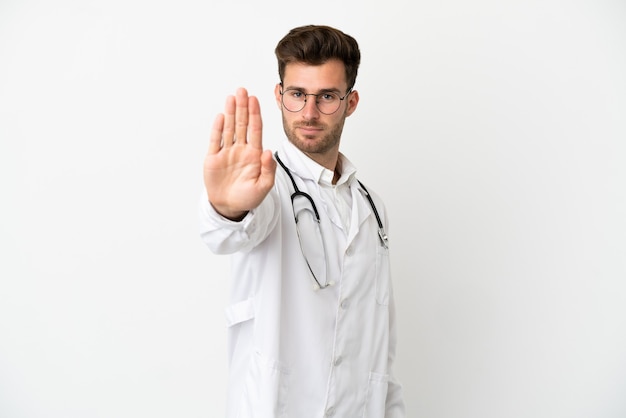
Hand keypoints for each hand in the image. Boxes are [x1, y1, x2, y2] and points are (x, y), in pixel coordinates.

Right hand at [203, 87, 276, 220]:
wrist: (230, 207)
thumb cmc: (248, 198)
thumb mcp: (264, 187)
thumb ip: (268, 169)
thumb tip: (268, 151)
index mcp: (254, 154)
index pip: (255, 129)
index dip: (255, 114)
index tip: (255, 100)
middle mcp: (241, 149)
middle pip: (242, 124)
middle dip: (242, 107)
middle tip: (242, 90)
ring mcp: (227, 152)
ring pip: (229, 128)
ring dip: (230, 112)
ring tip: (231, 97)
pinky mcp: (214, 158)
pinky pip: (216, 140)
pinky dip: (217, 128)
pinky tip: (220, 116)